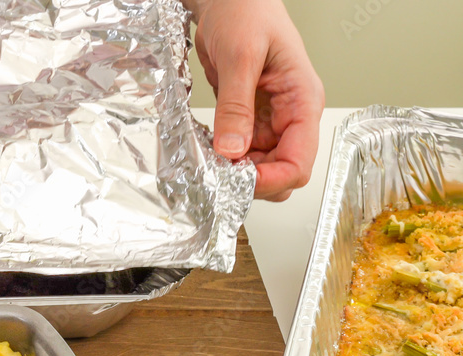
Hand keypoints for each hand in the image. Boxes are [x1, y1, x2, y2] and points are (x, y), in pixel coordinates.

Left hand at [183, 0, 324, 200]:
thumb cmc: (247, 11)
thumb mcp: (240, 57)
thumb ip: (236, 106)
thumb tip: (232, 151)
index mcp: (303, 100)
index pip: (300, 161)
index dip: (271, 181)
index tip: (238, 183)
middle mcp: (290, 115)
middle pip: (282, 171)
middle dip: (252, 181)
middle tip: (217, 178)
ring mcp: (270, 118)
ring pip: (261, 166)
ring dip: (236, 173)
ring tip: (209, 166)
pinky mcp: (249, 117)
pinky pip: (242, 150)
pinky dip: (226, 158)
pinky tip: (208, 154)